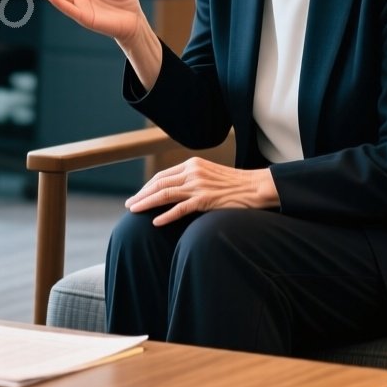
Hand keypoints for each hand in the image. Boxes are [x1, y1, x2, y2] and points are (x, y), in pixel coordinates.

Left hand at [125, 158, 277, 226]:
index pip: (163, 175)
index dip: (148, 186)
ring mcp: (198, 185)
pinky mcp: (205, 199)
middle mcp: (193, 172)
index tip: (138, 195)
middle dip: (142, 194)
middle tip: (129, 204)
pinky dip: (166, 215)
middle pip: (159, 183)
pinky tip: (155, 222)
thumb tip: (176, 189)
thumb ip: (193, 178)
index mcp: (192, 164)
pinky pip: (180, 208)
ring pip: (165, 194)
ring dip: (146, 203)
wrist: (257, 187)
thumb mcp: (210, 175)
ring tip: (134, 211)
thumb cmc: (235, 184)